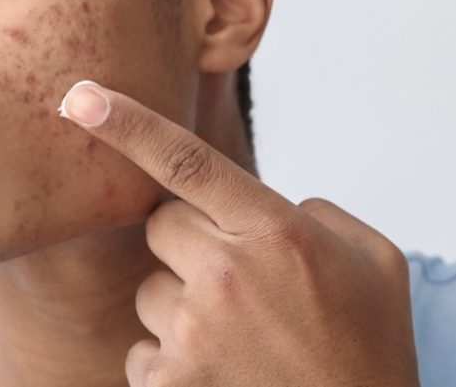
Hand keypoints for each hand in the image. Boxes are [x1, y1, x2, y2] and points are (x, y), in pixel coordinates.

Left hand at [58, 80, 419, 386]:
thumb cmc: (370, 351)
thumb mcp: (376, 263)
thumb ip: (316, 215)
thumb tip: (272, 205)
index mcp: (275, 232)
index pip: (186, 160)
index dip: (128, 124)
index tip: (79, 98)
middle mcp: (226, 275)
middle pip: (161, 225)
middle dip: (190, 244)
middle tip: (240, 285)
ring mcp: (193, 333)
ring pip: (151, 290)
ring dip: (182, 307)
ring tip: (240, 341)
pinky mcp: (169, 383)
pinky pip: (143, 350)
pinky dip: (172, 362)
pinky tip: (222, 375)